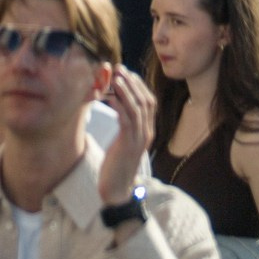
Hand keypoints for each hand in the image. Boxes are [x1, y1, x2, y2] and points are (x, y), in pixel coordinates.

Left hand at [98, 66, 155, 205]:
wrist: (116, 190)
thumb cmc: (116, 164)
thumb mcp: (123, 140)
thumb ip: (124, 124)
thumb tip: (116, 102)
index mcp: (147, 131)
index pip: (150, 102)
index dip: (139, 85)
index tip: (126, 72)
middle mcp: (147, 133)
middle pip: (146, 101)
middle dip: (133, 83)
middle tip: (120, 68)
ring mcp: (140, 139)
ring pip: (138, 108)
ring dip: (127, 90)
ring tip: (116, 77)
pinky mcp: (129, 144)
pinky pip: (126, 119)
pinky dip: (119, 104)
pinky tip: (109, 95)